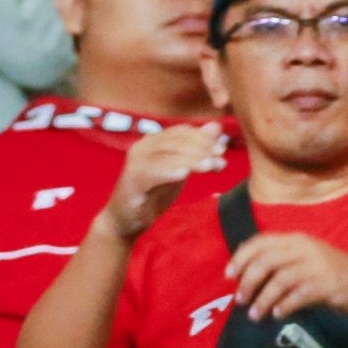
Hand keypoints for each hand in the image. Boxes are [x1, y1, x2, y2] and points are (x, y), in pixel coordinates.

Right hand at [98, 123, 227, 239]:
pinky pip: (153, 172)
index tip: (222, 148)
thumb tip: (216, 126)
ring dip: (192, 159)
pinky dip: (169, 171)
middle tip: (221, 158)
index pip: (181, 131)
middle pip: (176, 141)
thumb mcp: (179, 169)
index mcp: (153, 141)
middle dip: (202, 148)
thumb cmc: (153, 194)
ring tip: (211, 166)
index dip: (203, 137)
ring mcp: (135, 162)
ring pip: (168, 154)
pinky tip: (185, 174)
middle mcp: (142, 147)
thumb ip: (196, 149)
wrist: (125, 220)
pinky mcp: (132, 180)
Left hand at [225, 231, 347, 320]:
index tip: (228, 276)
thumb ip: (278, 264)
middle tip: (239, 299)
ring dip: (263, 299)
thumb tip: (244, 279)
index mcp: (296, 240)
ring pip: (280, 280)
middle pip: (266, 261)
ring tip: (254, 315)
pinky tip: (278, 315)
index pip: (260, 242)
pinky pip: (298, 295)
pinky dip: (284, 306)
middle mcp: (305, 248)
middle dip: (248, 281)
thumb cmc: (331, 274)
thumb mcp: (304, 261)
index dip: (240, 258)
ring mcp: (317, 266)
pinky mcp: (327, 285)